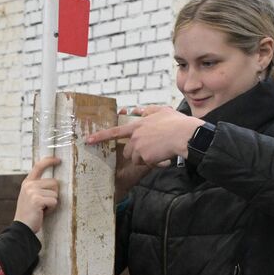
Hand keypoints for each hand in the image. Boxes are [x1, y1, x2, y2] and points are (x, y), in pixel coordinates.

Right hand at [14, 156, 60, 232]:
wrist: (21, 227)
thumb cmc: (29, 213)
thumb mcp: (30, 196)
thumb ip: (39, 187)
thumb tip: (56, 182)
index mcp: (27, 183)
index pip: (39, 166)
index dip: (49, 161)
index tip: (58, 160)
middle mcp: (29, 185)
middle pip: (54, 182)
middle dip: (54, 194)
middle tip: (44, 204)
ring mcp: (32, 192)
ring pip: (55, 193)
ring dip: (52, 203)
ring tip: (42, 209)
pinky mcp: (37, 200)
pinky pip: (54, 201)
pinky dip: (51, 209)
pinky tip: (42, 212)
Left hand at [86, 106, 203, 166]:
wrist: (185, 135)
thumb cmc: (177, 122)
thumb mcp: (162, 111)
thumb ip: (148, 111)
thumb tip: (138, 110)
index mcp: (137, 126)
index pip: (114, 132)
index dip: (100, 136)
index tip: (88, 140)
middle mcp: (135, 137)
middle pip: (127, 151)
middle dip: (136, 153)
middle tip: (152, 149)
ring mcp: (139, 148)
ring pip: (136, 159)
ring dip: (145, 158)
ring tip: (159, 151)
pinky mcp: (146, 158)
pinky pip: (146, 164)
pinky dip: (153, 163)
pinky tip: (163, 156)